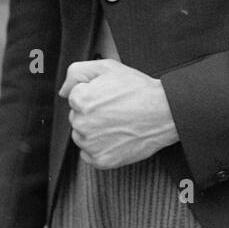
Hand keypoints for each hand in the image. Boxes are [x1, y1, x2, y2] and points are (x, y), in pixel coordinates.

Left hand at [59, 60, 178, 167]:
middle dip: (92, 113)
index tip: (109, 96)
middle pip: (78, 117)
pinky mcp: (101, 160)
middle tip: (115, 108)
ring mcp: (91, 144)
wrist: (164, 112)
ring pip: (83, 136)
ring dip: (94, 131)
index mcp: (81, 100)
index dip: (93, 94)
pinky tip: (116, 136)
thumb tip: (64, 91)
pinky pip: (90, 155)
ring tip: (117, 122)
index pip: (75, 98)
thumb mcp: (108, 67)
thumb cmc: (139, 90)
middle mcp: (82, 123)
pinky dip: (100, 148)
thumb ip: (77, 72)